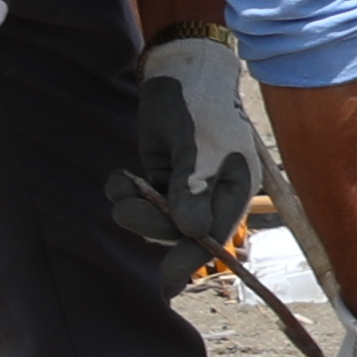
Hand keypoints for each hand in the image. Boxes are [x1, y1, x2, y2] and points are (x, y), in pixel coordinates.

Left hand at [110, 33, 269, 287]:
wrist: (180, 70)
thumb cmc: (198, 105)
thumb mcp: (198, 145)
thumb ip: (193, 189)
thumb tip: (192, 232)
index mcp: (235, 189)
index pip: (214, 236)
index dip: (190, 262)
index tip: (165, 286)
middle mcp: (214, 194)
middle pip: (180, 233)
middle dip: (151, 223)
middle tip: (125, 207)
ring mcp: (187, 188)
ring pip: (158, 220)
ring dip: (134, 208)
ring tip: (122, 184)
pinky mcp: (164, 179)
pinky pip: (143, 202)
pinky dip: (126, 194)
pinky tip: (121, 177)